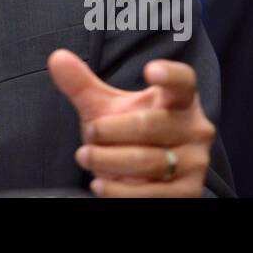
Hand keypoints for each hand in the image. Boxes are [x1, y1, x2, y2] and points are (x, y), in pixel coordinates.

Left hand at [47, 49, 215, 196]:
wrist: (147, 174)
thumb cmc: (129, 131)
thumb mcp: (105, 107)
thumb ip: (82, 84)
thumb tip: (57, 58)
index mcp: (179, 99)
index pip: (183, 81)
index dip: (169, 75)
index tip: (150, 70)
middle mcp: (194, 129)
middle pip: (149, 125)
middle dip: (109, 131)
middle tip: (89, 134)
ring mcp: (194, 162)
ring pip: (147, 161)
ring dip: (108, 161)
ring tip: (86, 157)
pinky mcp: (188, 192)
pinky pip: (150, 193)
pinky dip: (119, 190)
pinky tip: (101, 184)